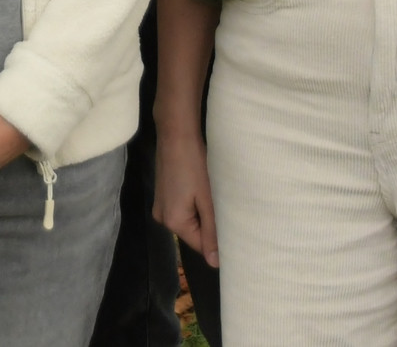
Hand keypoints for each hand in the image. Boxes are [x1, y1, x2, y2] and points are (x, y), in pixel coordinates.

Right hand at [152, 127, 218, 267]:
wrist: (176, 134)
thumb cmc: (195, 166)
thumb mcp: (207, 200)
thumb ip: (211, 232)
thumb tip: (215, 263)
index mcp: (173, 222)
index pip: (200, 246)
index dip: (218, 242)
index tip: (235, 235)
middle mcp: (162, 218)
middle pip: (193, 233)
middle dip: (210, 226)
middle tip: (228, 213)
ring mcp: (160, 205)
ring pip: (188, 220)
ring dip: (202, 214)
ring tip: (217, 201)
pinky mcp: (162, 194)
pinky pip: (181, 209)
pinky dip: (193, 205)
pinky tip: (203, 192)